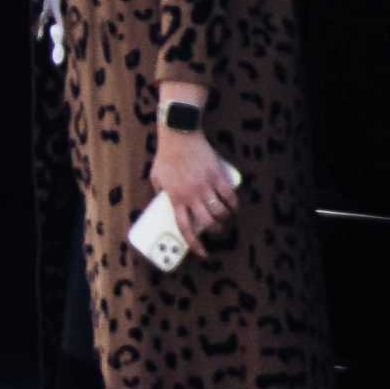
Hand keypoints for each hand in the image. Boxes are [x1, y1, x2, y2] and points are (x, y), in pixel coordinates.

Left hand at [150, 129, 237, 258]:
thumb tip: (162, 201)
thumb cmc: (166, 156)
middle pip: (208, 223)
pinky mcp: (217, 176)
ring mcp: (206, 186)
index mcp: (176, 198)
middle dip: (214, 230)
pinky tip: (233, 206)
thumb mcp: (156, 176)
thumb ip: (159, 191)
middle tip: (215, 229)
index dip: (194, 244)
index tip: (202, 252)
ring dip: (225, 218)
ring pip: (221, 212)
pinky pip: (230, 196)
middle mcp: (192, 196)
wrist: (179, 136)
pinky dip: (234, 204)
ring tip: (224, 217)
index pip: (185, 228)